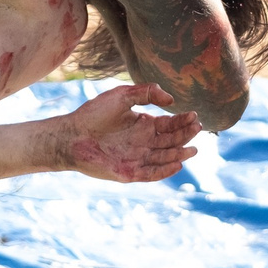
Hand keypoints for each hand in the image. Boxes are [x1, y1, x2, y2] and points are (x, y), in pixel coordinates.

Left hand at [61, 84, 201, 182]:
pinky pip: (151, 174)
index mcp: (143, 125)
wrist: (70, 135)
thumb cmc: (93, 114)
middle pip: (171, 141)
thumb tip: (171, 99)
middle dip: (185, 136)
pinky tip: (177, 165)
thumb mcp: (121, 96)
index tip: (195, 116)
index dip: (183, 121)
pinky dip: (164, 171)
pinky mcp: (129, 173)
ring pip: (164, 158)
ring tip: (192, 149)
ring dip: (179, 155)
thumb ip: (146, 93)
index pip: (169, 125)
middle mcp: (143, 143)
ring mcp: (137, 159)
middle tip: (197, 129)